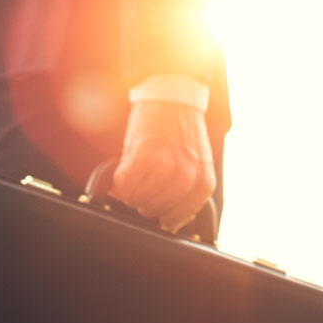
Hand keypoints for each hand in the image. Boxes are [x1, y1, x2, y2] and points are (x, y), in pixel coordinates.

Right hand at [110, 100, 215, 232]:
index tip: (154, 204)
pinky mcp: (143, 158)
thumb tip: (169, 223)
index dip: (160, 214)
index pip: (176, 219)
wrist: (174, 98)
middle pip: (155, 212)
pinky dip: (119, 183)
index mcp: (203, 184)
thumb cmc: (182, 133)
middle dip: (145, 202)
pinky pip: (125, 187)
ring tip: (135, 176)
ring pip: (138, 202)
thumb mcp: (195, 166)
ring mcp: (165, 170)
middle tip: (143, 185)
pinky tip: (124, 172)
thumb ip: (187, 193)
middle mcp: (187, 179)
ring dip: (131, 193)